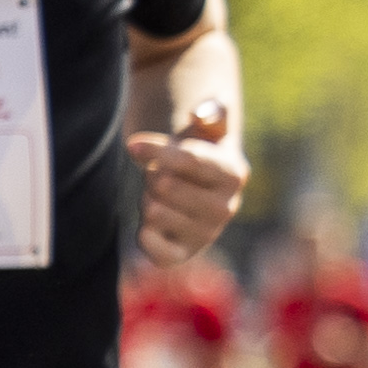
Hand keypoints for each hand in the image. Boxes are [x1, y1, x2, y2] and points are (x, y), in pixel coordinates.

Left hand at [127, 101, 247, 266]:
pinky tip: (154, 222)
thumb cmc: (195, 149)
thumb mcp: (206, 125)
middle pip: (163, 185)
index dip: (155, 149)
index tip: (132, 144)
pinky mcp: (181, 255)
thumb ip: (210, 112)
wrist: (190, 186)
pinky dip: (143, 232)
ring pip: (151, 210)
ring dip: (146, 198)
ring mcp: (206, 235)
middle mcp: (226, 209)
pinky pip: (151, 247)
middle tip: (161, 174)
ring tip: (161, 196)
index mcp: (234, 173)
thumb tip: (201, 112)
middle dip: (152, 174)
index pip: (188, 159)